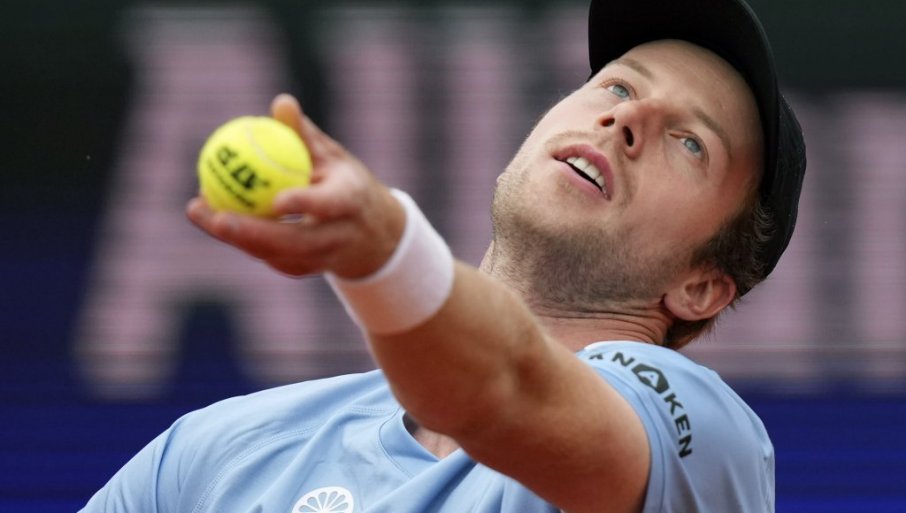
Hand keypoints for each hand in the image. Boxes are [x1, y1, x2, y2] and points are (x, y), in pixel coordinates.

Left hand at [186, 93, 404, 278]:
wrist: (373, 237)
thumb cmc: (345, 184)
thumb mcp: (332, 156)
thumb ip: (304, 134)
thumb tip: (281, 102)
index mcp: (350, 202)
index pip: (328, 205)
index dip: (304, 204)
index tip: (276, 201)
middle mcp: (337, 237)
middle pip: (294, 242)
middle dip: (253, 234)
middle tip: (217, 217)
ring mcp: (320, 259)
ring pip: (273, 253)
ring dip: (234, 235)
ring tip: (198, 210)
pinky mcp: (301, 270)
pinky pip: (266, 255)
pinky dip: (238, 237)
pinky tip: (211, 216)